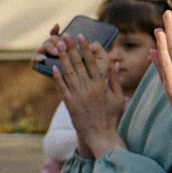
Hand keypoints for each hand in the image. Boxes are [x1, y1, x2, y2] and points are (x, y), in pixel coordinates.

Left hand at [57, 39, 125, 159]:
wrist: (101, 136)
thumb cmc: (111, 117)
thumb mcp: (118, 98)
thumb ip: (115, 80)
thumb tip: (114, 64)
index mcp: (101, 85)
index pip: (92, 62)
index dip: (86, 48)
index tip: (81, 36)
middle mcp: (89, 88)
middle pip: (78, 64)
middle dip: (71, 48)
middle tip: (65, 36)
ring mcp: (79, 96)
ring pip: (69, 73)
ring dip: (63, 59)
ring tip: (58, 46)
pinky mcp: (70, 104)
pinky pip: (62, 88)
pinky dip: (57, 78)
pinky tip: (53, 67)